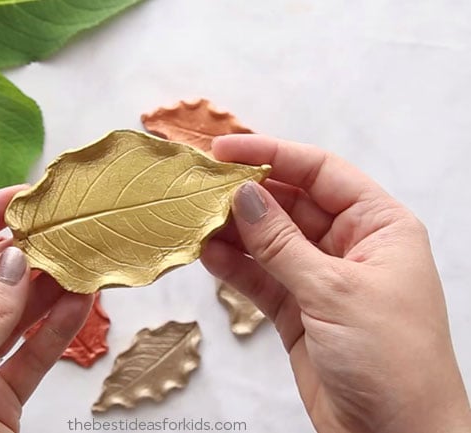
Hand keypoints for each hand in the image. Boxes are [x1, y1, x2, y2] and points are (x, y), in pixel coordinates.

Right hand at [202, 135, 470, 432]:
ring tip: (195, 220)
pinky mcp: (298, 311)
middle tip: (201, 187)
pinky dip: (235, 267)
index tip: (226, 150)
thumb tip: (244, 196)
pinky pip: (261, 278)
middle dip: (248, 195)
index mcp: (379, 226)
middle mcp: (350, 246)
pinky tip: (208, 254)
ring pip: (271, 242)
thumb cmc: (391, 360)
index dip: (273, 155)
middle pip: (291, 204)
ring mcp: (321, 279)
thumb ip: (282, 243)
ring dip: (234, 231)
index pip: (321, 172)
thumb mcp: (334, 291)